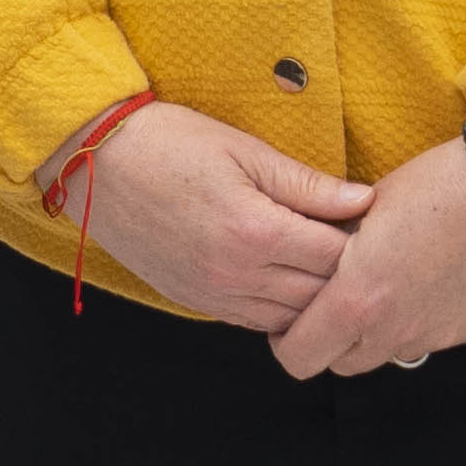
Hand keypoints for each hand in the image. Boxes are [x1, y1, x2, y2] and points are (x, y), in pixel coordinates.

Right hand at [57, 101, 364, 330]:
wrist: (96, 163)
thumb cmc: (169, 143)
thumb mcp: (244, 150)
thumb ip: (307, 184)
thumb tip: (364, 200)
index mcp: (255, 232)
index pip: (336, 256)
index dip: (361, 240)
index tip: (369, 222)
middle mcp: (236, 275)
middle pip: (319, 295)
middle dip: (344, 274)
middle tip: (355, 246)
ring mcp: (213, 294)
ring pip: (289, 318)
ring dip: (313, 298)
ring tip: (323, 266)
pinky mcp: (194, 301)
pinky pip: (253, 322)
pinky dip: (278, 309)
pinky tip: (285, 281)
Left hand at [269, 117, 465, 381]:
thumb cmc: (435, 185)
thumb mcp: (363, 210)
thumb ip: (330, 250)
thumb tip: (308, 264)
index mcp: (356, 301)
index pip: (298, 357)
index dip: (286, 340)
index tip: (291, 316)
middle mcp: (394, 331)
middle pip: (340, 365)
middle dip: (331, 340)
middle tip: (336, 299)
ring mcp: (435, 337)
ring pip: (387, 353)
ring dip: (376, 331)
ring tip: (388, 282)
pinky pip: (429, 338)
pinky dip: (419, 319)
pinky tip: (431, 277)